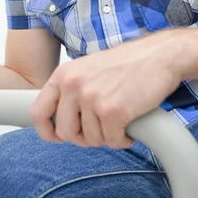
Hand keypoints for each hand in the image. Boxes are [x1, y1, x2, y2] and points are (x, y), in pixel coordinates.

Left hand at [30, 29, 192, 148]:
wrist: (158, 56)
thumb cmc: (127, 64)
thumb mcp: (87, 69)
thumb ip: (70, 90)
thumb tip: (59, 122)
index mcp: (63, 74)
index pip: (38, 111)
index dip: (47, 131)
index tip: (57, 138)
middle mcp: (73, 85)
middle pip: (65, 132)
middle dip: (83, 138)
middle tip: (100, 130)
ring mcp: (91, 98)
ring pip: (91, 139)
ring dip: (107, 136)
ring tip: (119, 120)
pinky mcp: (112, 111)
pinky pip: (112, 141)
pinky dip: (123, 139)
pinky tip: (130, 125)